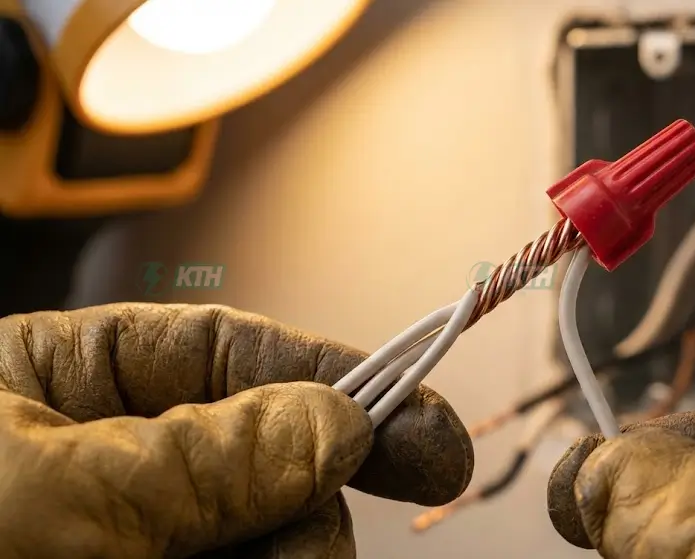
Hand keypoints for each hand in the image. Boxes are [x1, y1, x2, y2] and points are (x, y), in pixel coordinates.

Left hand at [0, 303, 472, 557]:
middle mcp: (109, 464)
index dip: (344, 384)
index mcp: (70, 386)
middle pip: (267, 469)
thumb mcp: (49, 495)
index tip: (429, 434)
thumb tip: (340, 418)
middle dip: (304, 514)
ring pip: (263, 546)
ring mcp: (132, 545)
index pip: (236, 356)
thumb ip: (205, 455)